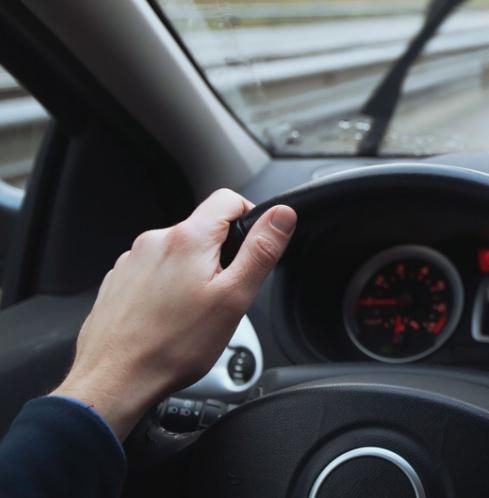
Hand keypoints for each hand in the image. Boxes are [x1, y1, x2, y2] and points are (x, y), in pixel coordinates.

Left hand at [51, 189, 295, 439]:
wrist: (114, 381)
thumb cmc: (173, 347)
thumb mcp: (234, 298)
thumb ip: (261, 250)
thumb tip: (282, 216)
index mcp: (188, 239)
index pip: (228, 199)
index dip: (249, 217)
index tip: (250, 249)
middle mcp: (154, 241)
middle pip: (202, 229)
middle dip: (220, 255)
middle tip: (222, 296)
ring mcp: (132, 261)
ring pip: (178, 252)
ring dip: (191, 272)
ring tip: (192, 313)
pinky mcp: (118, 281)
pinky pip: (153, 271)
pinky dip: (166, 288)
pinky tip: (167, 318)